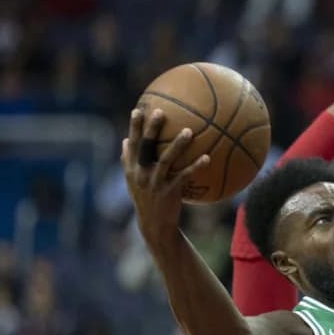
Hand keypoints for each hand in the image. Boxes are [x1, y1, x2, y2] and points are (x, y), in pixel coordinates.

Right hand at [121, 108, 209, 239]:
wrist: (154, 225)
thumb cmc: (146, 199)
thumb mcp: (133, 181)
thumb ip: (129, 161)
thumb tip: (125, 139)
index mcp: (131, 169)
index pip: (131, 144)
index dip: (134, 127)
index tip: (138, 109)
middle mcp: (140, 174)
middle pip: (145, 147)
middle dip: (150, 129)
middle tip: (160, 112)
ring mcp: (154, 183)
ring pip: (166, 160)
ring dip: (178, 145)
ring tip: (189, 131)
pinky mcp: (169, 192)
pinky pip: (184, 177)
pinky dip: (195, 166)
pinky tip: (208, 157)